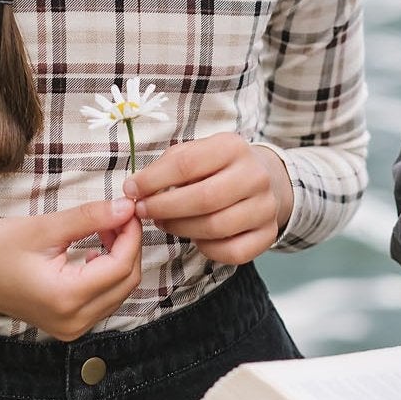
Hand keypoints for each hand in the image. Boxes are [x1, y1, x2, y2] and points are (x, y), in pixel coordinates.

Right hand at [0, 196, 141, 338]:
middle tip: (118, 216)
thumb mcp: (43, 228)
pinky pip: (104, 300)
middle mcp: (73, 321)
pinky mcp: (69, 325)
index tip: (128, 209)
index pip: (120, 266)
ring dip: (120, 260)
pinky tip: (94, 253)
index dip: (131, 235)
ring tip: (105, 231)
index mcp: (66, 297)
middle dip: (129, 246)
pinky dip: (107, 275)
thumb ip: (89, 217)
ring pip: (119, 292)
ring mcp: (72, 328)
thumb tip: (126, 207)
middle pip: (126, 282)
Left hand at [123, 134, 292, 264]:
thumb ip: (166, 166)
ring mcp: (265, 207)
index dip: (152, 180)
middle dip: (164, 208)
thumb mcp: (195, 153)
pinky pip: (232, 252)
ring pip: (216, 228)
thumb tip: (136, 189)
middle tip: (143, 211)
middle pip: (203, 199)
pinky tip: (195, 238)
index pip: (186, 164)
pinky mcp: (268, 234)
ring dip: (180, 229)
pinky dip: (207, 249)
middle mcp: (255, 176)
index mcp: (233, 147)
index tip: (131, 190)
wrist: (264, 180)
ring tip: (164, 223)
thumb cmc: (217, 168)